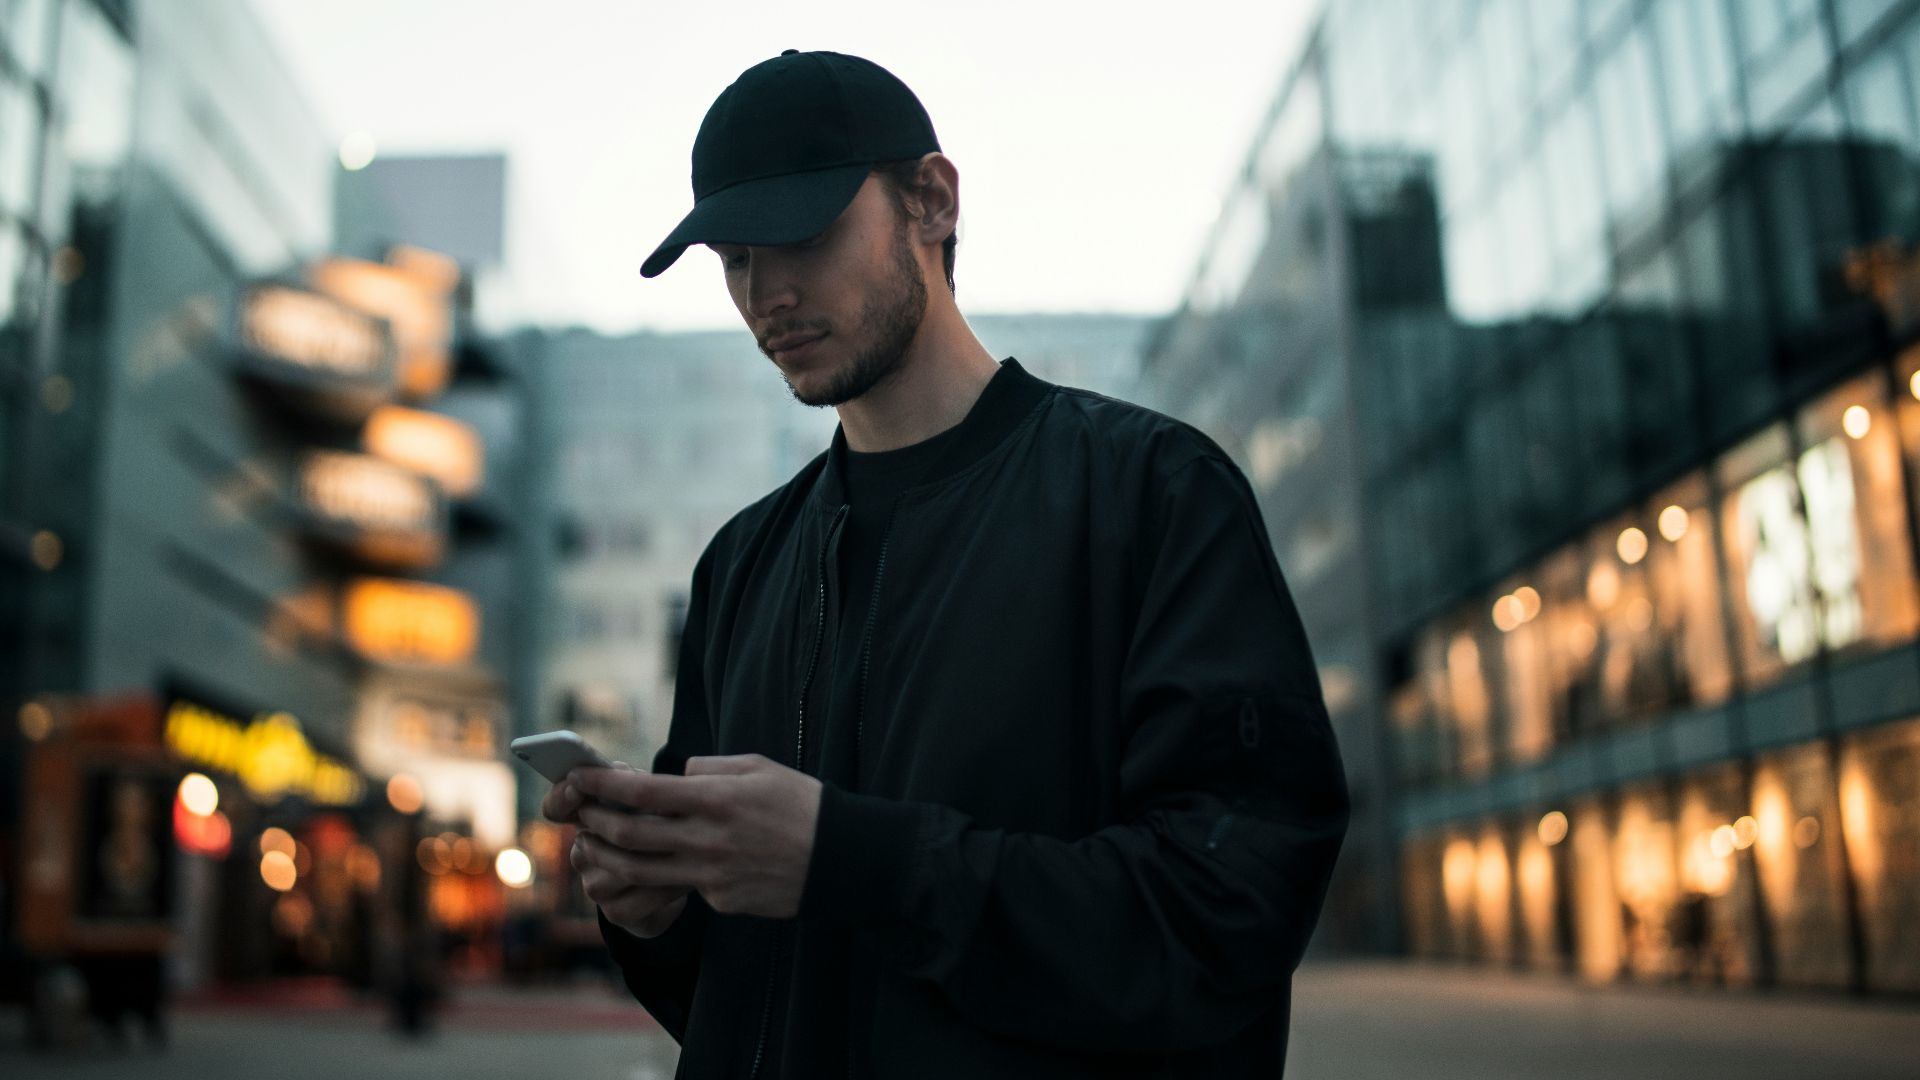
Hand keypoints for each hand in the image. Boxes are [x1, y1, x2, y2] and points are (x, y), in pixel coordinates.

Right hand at [542, 763, 688, 937]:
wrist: (678, 879)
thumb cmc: (661, 824)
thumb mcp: (649, 799)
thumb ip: (631, 784)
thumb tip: (621, 773)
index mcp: (584, 819)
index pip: (556, 808)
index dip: (562, 797)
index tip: (577, 787)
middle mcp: (582, 854)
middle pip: (595, 841)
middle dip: (631, 827)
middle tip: (663, 818)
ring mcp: (595, 886)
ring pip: (619, 870)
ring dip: (655, 860)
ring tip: (685, 849)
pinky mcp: (617, 913)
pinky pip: (639, 899)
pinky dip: (667, 887)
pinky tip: (687, 878)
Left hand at [570, 754, 822, 919]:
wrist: (841, 859)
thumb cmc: (801, 804)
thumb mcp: (759, 768)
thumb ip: (711, 769)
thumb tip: (678, 776)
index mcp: (716, 799)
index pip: (642, 792)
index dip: (603, 785)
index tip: (578, 776)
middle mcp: (708, 839)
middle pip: (631, 835)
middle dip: (595, 821)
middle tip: (580, 812)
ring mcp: (712, 875)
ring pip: (641, 871)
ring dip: (608, 858)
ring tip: (593, 845)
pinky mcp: (720, 901)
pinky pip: (682, 886)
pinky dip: (665, 874)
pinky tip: (663, 864)